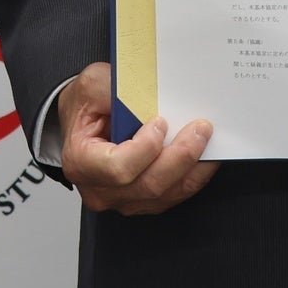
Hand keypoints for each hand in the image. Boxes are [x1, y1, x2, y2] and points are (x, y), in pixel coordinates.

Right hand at [56, 61, 215, 215]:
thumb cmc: (86, 106)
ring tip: (205, 140)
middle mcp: (100, 189)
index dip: (145, 149)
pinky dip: (193, 176)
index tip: (161, 123)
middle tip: (199, 130)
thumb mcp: (92, 85)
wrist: (82, 123)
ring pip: (166, 193)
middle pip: (148, 184)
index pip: (118, 167)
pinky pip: (174, 196)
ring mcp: (123, 200)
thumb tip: (147, 93)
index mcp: (81, 162)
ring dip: (192, 168)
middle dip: (180, 157)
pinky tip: (203, 156)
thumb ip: (115, 89)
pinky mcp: (143, 202)